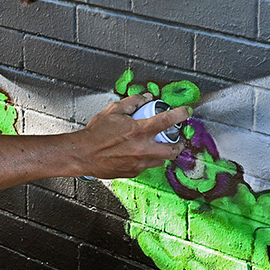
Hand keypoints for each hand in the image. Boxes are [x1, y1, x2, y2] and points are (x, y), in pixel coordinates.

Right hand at [73, 93, 191, 179]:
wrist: (83, 154)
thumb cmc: (96, 134)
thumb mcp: (113, 111)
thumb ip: (133, 102)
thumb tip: (146, 97)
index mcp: (139, 131)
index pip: (167, 120)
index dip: (180, 114)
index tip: (186, 111)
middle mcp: (142, 149)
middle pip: (172, 150)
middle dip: (178, 144)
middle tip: (177, 139)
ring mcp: (139, 163)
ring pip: (161, 160)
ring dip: (162, 153)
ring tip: (157, 146)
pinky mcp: (133, 172)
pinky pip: (147, 166)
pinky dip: (148, 159)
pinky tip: (140, 153)